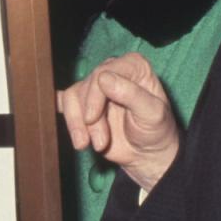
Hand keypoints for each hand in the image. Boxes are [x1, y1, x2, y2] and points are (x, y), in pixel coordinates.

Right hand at [57, 52, 179, 190]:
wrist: (148, 155)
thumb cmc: (156, 130)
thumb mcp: (153, 114)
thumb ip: (132, 94)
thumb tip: (103, 77)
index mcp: (133, 66)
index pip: (103, 72)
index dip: (94, 97)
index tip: (92, 119)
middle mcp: (112, 71)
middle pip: (86, 87)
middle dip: (89, 119)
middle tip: (100, 143)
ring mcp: (96, 87)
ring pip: (71, 97)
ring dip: (76, 124)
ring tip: (86, 145)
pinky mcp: (84, 103)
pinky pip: (64, 102)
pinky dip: (64, 114)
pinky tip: (67, 127)